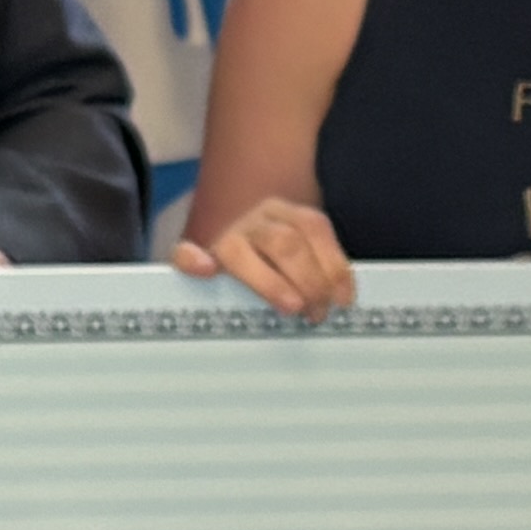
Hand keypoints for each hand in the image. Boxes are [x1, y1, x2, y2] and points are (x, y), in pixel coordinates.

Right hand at [168, 197, 352, 323]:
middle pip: (285, 242)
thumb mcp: (303, 265)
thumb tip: (344, 304)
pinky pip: (185, 254)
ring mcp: (226, 238)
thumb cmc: (276, 272)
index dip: (334, 263)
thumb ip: (320, 275)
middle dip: (309, 280)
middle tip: (319, 314)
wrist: (228, 261)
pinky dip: (192, 260)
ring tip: (292, 308)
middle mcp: (257, 220)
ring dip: (272, 283)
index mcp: (287, 215)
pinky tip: (204, 270)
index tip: (345, 301)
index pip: (314, 227)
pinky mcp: (193, 257)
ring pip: (245, 251)